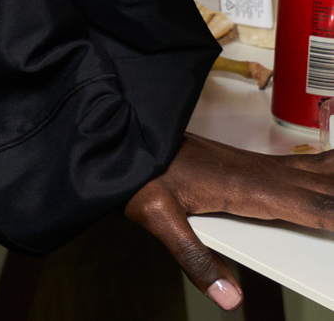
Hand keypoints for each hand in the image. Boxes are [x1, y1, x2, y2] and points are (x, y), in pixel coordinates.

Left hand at [126, 133, 333, 309]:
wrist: (123, 137)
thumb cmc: (140, 175)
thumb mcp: (159, 218)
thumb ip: (195, 259)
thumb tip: (229, 298)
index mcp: (251, 191)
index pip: (317, 208)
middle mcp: (264, 176)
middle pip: (329, 189)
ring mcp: (262, 168)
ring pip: (322, 172)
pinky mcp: (255, 167)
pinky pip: (307, 167)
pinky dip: (333, 167)